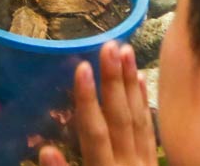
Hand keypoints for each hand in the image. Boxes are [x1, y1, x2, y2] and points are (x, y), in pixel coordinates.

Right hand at [38, 42, 154, 165]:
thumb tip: (45, 150)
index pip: (95, 131)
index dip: (87, 100)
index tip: (82, 67)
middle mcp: (127, 162)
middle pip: (120, 119)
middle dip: (113, 81)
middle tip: (109, 46)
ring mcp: (145, 161)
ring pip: (139, 119)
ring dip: (131, 84)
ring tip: (126, 51)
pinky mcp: (154, 161)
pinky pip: (151, 129)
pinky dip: (144, 104)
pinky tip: (141, 79)